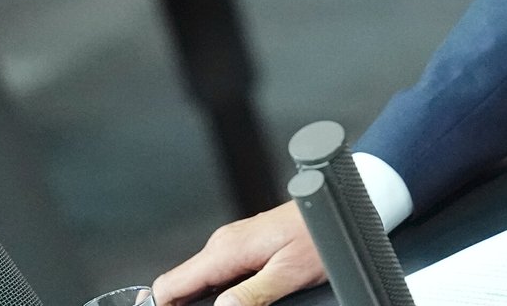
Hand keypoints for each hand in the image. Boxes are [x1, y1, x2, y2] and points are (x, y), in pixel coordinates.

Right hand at [152, 202, 328, 305]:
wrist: (336, 209)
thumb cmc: (319, 235)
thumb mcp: (288, 274)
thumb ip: (251, 295)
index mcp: (227, 249)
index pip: (170, 284)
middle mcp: (224, 242)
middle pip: (182, 284)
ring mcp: (233, 243)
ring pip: (200, 280)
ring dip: (203, 301)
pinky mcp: (245, 246)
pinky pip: (219, 273)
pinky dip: (217, 291)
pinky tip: (234, 301)